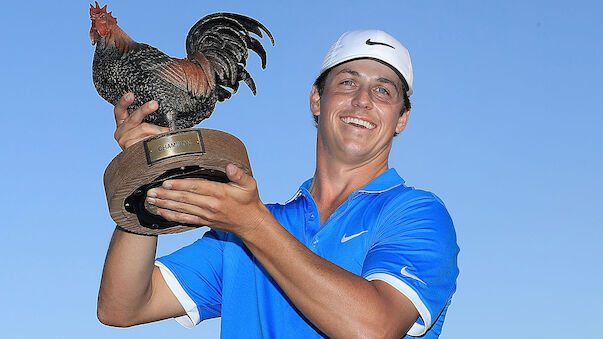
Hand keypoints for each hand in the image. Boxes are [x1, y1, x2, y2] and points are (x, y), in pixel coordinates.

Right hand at [114, 93, 168, 149]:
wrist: (140, 162)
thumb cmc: (144, 142)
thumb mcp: (140, 129)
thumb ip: (143, 120)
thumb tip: (155, 108)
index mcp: (121, 124)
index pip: (119, 110)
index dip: (124, 102)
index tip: (131, 95)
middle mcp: (120, 132)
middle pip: (134, 117)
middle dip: (145, 109)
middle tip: (154, 104)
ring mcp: (123, 140)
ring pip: (144, 127)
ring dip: (157, 129)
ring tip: (164, 132)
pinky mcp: (129, 147)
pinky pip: (146, 137)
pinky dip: (155, 137)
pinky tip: (158, 139)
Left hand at [145, 164, 268, 238]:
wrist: (251, 223)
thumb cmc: (249, 201)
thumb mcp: (249, 185)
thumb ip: (239, 174)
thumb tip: (230, 166)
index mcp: (219, 193)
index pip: (196, 187)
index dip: (180, 185)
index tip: (166, 182)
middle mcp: (210, 205)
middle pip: (184, 199)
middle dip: (166, 195)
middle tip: (150, 191)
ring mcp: (206, 215)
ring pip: (182, 209)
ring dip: (165, 204)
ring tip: (151, 199)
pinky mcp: (204, 221)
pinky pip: (185, 219)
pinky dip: (172, 215)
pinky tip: (161, 211)